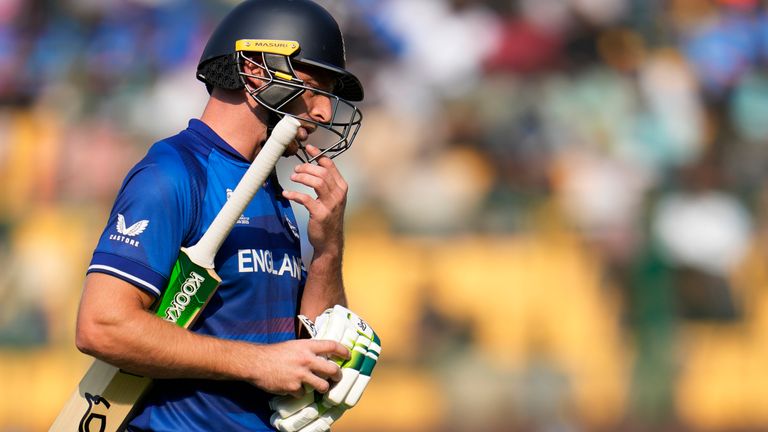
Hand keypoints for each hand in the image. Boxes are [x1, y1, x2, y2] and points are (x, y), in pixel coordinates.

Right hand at [269, 306, 381, 431]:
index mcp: (307, 346)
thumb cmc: (274, 353)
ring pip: (322, 386)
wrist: (256, 362)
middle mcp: (306, 360)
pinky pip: (304, 393)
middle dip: (338, 375)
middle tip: (337, 377)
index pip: (332, 345)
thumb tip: (321, 356)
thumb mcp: (293, 345)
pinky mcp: (293, 387)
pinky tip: (294, 388)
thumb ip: (307, 350)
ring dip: (322, 388)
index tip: (349, 355)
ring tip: (320, 387)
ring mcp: (301, 374)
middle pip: (332, 369)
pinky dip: (300, 392)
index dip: (343, 350)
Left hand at [282, 145, 347, 254]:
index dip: (318, 154)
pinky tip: (286, 193)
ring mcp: (330, 204)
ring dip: (302, 177)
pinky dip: (294, 194)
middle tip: (296, 170)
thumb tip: (313, 166)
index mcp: (341, 187)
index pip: (330, 166)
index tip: (308, 148)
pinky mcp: (320, 214)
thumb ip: (325, 183)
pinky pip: (305, 199)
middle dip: (307, 167)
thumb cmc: (328, 218)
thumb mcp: (331, 198)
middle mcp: (338, 194)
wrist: (329, 242)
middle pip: (322, 172)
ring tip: (293, 178)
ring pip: (316, 182)